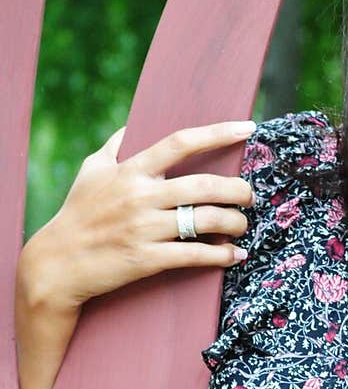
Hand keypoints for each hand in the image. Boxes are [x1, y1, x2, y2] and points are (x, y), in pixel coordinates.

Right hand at [25, 119, 257, 310]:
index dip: (218, 133)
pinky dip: (221, 255)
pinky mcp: (147, 259)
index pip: (180, 143)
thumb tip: (134, 125)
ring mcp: (144, 228)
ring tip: (242, 224)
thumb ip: (115, 146)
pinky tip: (235, 254)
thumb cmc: (77, 213)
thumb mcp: (91, 171)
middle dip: (237, 189)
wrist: (57, 263)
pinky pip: (195, 255)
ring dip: (234, 222)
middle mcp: (140, 196)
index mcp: (130, 170)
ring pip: (205, 220)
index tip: (246, 128)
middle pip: (204, 185)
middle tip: (249, 195)